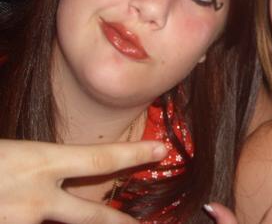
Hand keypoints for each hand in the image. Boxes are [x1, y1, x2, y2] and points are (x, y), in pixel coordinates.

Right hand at [0, 139, 166, 223]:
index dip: (134, 155)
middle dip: (120, 222)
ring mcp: (20, 222)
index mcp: (39, 162)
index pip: (99, 159)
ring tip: (49, 209)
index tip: (161, 150)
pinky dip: (35, 221)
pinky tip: (22, 212)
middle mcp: (35, 197)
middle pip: (92, 215)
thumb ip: (37, 163)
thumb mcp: (8, 150)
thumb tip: (52, 169)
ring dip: (61, 218)